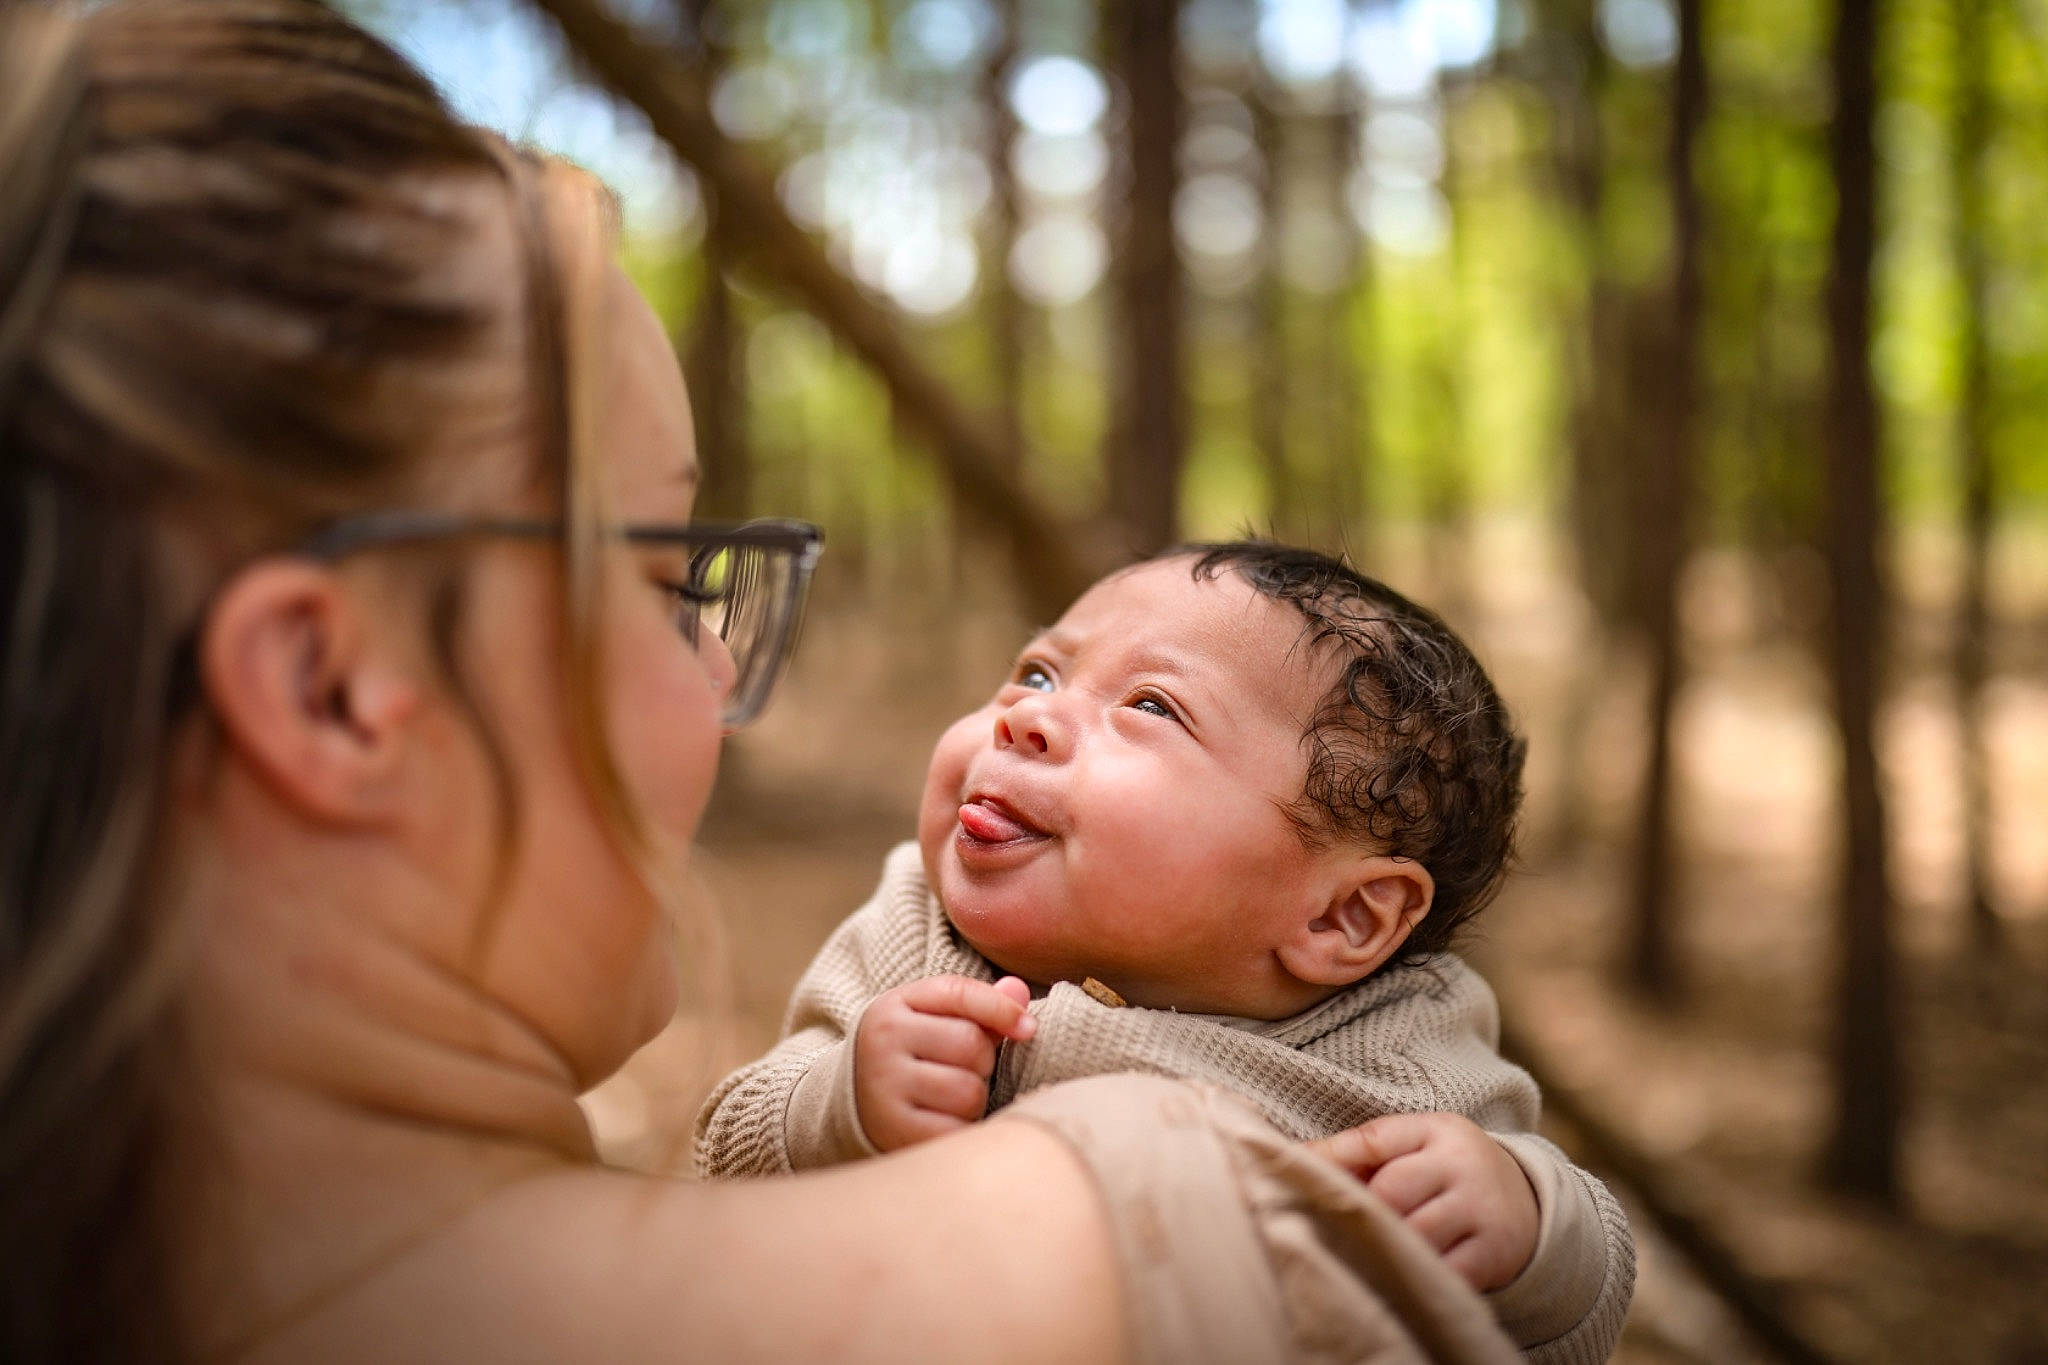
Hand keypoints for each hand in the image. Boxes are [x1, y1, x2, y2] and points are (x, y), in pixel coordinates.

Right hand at [853, 974, 1034, 1152]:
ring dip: (974, 1099)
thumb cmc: (910, 1054)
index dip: (1003, 1009)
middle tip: (963, 1070)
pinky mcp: (895, 1130)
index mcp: (894, 1006)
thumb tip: (1020, 992)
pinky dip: (962, 1128)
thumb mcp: (931, 1019)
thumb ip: (978, 1003)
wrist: (855, 1103)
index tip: (1028, 1028)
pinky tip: (944, 1122)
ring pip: (969, 1091)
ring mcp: (885, 1087)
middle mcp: (883, 1041)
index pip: (960, 994)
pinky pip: (957, 1130)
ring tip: (951, 1098)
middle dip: (983, 1061)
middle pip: (972, 1045)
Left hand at [1309, 1112, 1539, 1291]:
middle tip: (1339, 1227)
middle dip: (1363, 1213)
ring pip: (1414, 1233)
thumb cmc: (1449, 1171)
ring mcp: (1480, 1209)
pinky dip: (1418, 1275)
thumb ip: (1362, 1151)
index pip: (1374, 1139)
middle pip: (1390, 1191)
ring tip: (1366, 1253)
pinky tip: (1404, 1275)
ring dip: (1386, 1247)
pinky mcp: (1493, 1252)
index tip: (1294, 1176)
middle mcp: (1461, 1164)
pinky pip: (1443, 1270)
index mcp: (1436, 1130)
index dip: (1330, 1159)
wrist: (1528, 1201)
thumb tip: (1293, 1159)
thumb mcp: (1417, 1145)